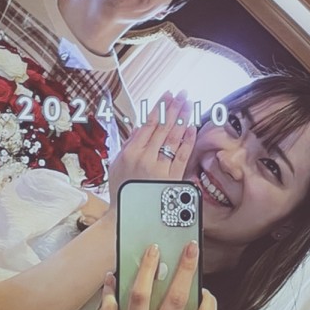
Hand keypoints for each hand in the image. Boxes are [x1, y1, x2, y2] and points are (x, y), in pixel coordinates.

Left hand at [97, 241, 218, 309]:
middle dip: (184, 270)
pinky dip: (110, 292)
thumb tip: (202, 305)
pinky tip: (113, 276)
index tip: (206, 290)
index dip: (208, 302)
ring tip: (152, 251)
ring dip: (147, 271)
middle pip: (175, 298)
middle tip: (188, 247)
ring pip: (141, 297)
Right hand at [108, 89, 196, 204]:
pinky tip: (192, 129)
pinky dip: (188, 142)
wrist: (126, 215)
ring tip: (189, 106)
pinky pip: (182, 157)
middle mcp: (145, 159)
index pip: (148, 124)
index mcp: (130, 152)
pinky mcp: (172, 180)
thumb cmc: (121, 188)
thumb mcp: (117, 163)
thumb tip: (141, 125)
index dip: (160, 108)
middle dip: (174, 109)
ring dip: (183, 120)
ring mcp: (160, 169)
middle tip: (183, 95)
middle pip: (164, 128)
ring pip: (174, 140)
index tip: (168, 95)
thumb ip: (130, 143)